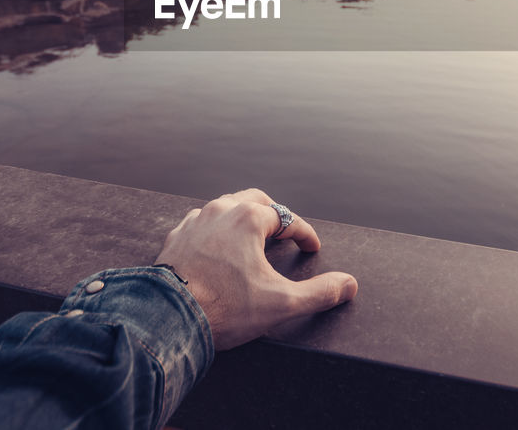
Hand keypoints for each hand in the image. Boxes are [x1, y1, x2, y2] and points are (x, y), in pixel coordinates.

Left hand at [154, 188, 357, 349]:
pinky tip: (217, 247)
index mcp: (248, 218)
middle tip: (284, 234)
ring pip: (225, 207)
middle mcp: (220, 209)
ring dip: (242, 219)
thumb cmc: (225, 308)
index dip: (305, 234)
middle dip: (273, 215)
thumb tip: (349, 284)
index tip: (312, 248)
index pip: (287, 219)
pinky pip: (201, 223)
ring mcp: (194, 221)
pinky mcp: (175, 237)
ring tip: (252, 238)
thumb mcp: (281, 304)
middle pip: (255, 200)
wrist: (167, 318)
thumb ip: (320, 292)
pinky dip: (216, 230)